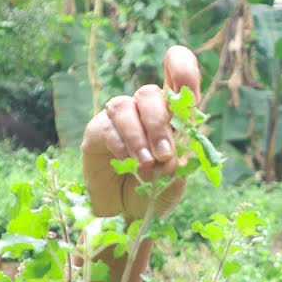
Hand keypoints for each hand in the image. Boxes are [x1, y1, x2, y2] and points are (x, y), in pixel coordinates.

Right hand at [80, 45, 202, 219]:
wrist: (129, 212)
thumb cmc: (156, 191)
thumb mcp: (174, 181)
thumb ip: (176, 166)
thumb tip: (167, 157)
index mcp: (173, 113)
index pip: (179, 76)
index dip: (182, 69)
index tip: (184, 81)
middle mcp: (146, 109)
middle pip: (150, 94)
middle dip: (159, 125)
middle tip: (164, 156)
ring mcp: (120, 117)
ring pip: (126, 106)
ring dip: (139, 136)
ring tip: (147, 163)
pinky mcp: (97, 130)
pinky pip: (108, 127)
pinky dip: (122, 146)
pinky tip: (129, 163)